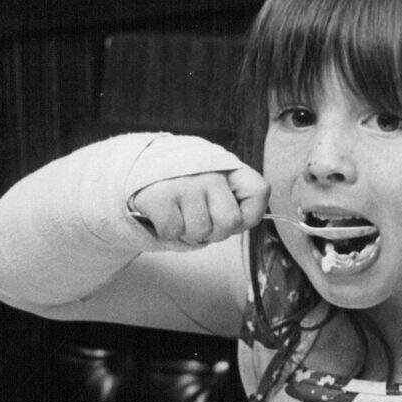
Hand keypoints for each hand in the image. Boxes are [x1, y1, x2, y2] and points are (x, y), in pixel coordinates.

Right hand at [129, 165, 268, 245]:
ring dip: (189, 233)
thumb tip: (241, 223)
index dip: (250, 214)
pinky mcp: (160, 196)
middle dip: (216, 231)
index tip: (235, 214)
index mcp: (229, 168)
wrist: (141, 169)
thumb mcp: (218, 186)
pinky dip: (168, 232)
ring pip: (200, 232)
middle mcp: (210, 172)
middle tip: (200, 218)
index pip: (259, 191)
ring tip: (180, 213)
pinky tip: (164, 214)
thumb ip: (236, 202)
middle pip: (230, 222)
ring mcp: (185, 183)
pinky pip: (174, 232)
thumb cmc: (190, 188)